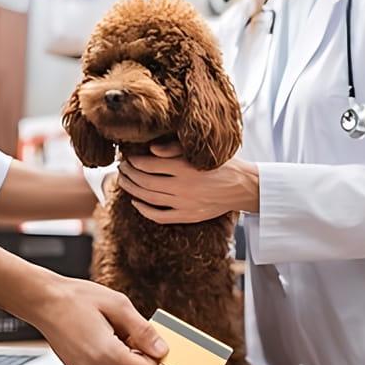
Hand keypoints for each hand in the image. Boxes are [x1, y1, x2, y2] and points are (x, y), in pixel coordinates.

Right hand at [29, 274, 168, 364]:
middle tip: (119, 326)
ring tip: (104, 329)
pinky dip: (109, 355)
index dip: (154, 355)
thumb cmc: (76, 299)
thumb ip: (144, 331)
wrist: (44, 302)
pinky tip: (96, 337)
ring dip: (122, 351)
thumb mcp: (119, 305)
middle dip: (136, 349)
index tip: (150, 339)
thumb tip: (162, 350)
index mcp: (106, 355)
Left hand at [118, 142, 259, 223]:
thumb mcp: (201, 150)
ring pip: (148, 198)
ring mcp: (184, 204)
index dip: (134, 161)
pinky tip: (136, 202)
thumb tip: (151, 150)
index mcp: (185, 168)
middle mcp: (182, 187)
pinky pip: (159, 216)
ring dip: (132, 189)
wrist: (242, 186)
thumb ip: (175, 148)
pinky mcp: (188, 215)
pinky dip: (144, 210)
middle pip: (145, 181)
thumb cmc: (222, 164)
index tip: (128, 157)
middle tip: (122, 167)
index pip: (149, 164)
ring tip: (124, 181)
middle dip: (129, 174)